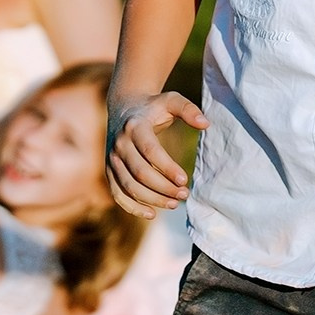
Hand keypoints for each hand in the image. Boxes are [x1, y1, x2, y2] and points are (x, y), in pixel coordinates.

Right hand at [107, 91, 207, 217]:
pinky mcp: (109, 170)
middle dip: (163, 188)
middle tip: (184, 194)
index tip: (185, 179)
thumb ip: (188, 109)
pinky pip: (118, 194)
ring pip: (129, 186)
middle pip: (140, 172)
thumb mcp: (170, 100)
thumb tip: (206, 124)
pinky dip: (132, 207)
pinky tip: (152, 214)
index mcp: (135, 126)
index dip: (167, 168)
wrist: (123, 106)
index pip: (150, 151)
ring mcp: (111, 158)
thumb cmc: (153, 106)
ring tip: (175, 204)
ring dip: (152, 199)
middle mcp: (120, 143)